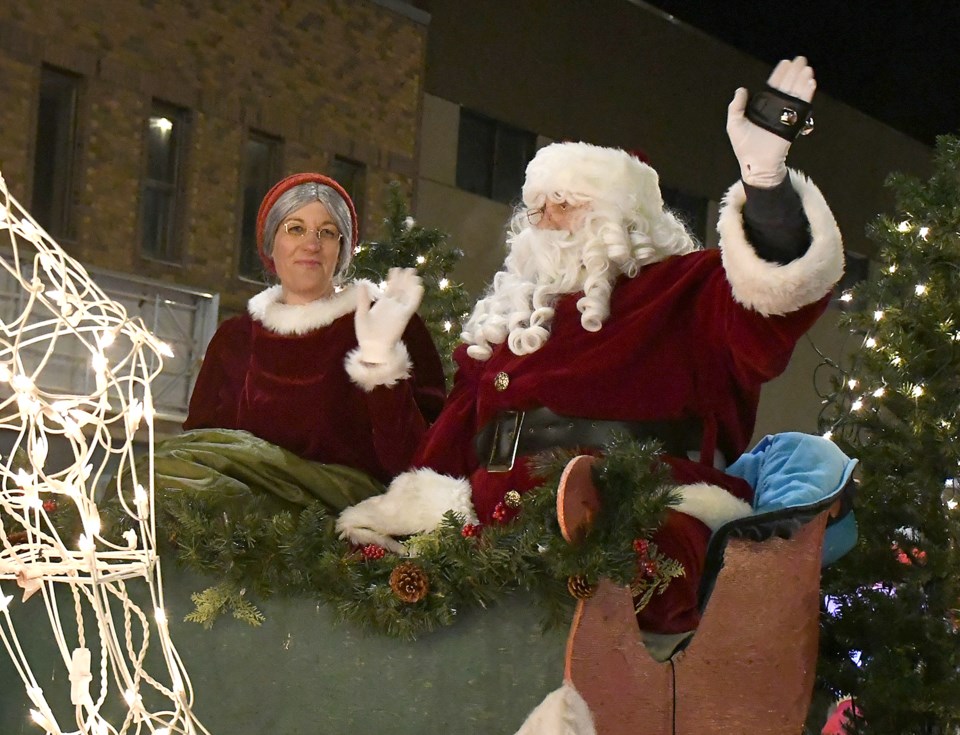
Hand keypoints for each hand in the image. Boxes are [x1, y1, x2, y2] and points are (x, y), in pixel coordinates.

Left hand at [354, 268, 423, 363]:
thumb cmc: (366, 334)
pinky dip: (416, 296)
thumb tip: (361, 283)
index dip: (394, 279)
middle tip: (409, 269)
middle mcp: (393, 306)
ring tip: (415, 274)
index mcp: (383, 304)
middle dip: (405, 279)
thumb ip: (363, 299)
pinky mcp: (404, 316)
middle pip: (401, 289)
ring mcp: (399, 311)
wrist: (373, 348)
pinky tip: (419, 287)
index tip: (395, 269)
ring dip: (412, 285)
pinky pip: (412, 305)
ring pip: (408, 294)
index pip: (390, 288)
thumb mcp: (362, 314)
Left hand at [727, 56, 816, 187]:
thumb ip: (736, 107)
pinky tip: (810, 83)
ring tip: (806, 69)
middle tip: (801, 60)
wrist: (754, 164)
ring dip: (802, 81)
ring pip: (795, 94)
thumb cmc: (744, 147)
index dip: (780, 74)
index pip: (773, 87)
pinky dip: (806, 95)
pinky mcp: (793, 124)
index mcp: (763, 108)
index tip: (785, 62)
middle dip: (794, 73)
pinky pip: (801, 108)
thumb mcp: (734, 124)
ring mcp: (785, 116)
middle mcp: (776, 110)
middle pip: (787, 87)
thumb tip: (741, 89)